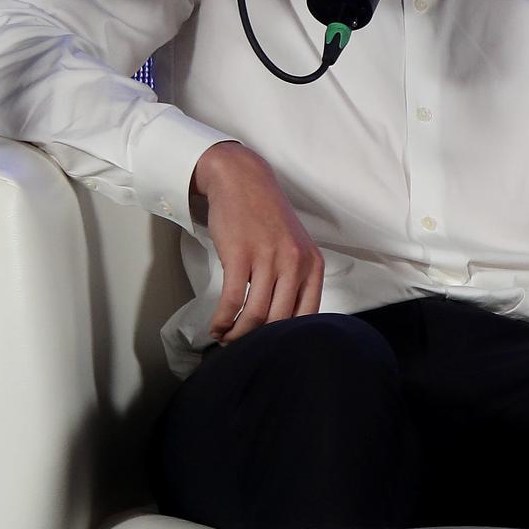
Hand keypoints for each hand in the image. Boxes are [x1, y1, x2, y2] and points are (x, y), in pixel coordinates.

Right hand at [190, 142, 323, 343]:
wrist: (242, 180)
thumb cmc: (266, 217)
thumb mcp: (294, 246)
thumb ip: (295, 279)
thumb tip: (283, 319)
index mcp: (313, 265)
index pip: (308, 316)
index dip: (287, 339)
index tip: (271, 347)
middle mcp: (295, 264)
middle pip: (280, 321)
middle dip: (259, 341)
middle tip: (243, 348)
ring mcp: (268, 259)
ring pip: (256, 315)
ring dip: (237, 334)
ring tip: (225, 339)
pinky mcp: (240, 255)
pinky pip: (233, 300)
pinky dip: (222, 320)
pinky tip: (216, 328)